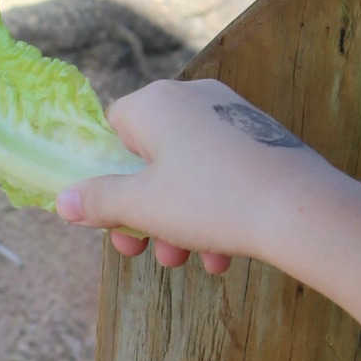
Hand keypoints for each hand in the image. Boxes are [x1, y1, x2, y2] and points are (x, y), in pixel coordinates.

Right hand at [57, 78, 324, 273]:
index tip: (113, 218)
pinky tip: (221, 255)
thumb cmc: (210, 202)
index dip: (106, 177)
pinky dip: (214, 212)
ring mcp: (230, 114)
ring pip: (187, 173)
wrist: (298, 208)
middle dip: (144, 213)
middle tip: (144, 252)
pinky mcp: (261, 137)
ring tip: (187, 262)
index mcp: (154, 103)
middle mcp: (192, 97)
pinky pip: (221, 174)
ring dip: (178, 223)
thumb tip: (62, 200)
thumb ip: (98, 201)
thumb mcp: (143, 208)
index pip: (112, 130)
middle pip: (149, 157)